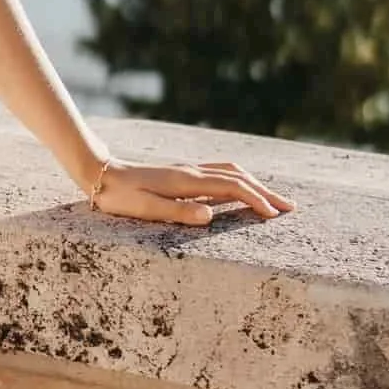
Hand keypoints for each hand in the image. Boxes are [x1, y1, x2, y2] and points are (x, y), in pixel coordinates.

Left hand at [84, 155, 291, 228]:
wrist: (98, 173)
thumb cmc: (118, 196)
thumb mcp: (144, 209)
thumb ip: (177, 213)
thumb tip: (211, 217)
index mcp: (187, 182)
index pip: (233, 188)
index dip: (256, 200)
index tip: (274, 215)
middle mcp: (192, 172)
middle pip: (239, 177)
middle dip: (266, 192)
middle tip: (290, 208)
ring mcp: (188, 171)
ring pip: (231, 172)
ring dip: (255, 184)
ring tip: (273, 199)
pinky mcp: (182, 174)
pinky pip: (220, 174)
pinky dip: (240, 181)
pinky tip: (242, 190)